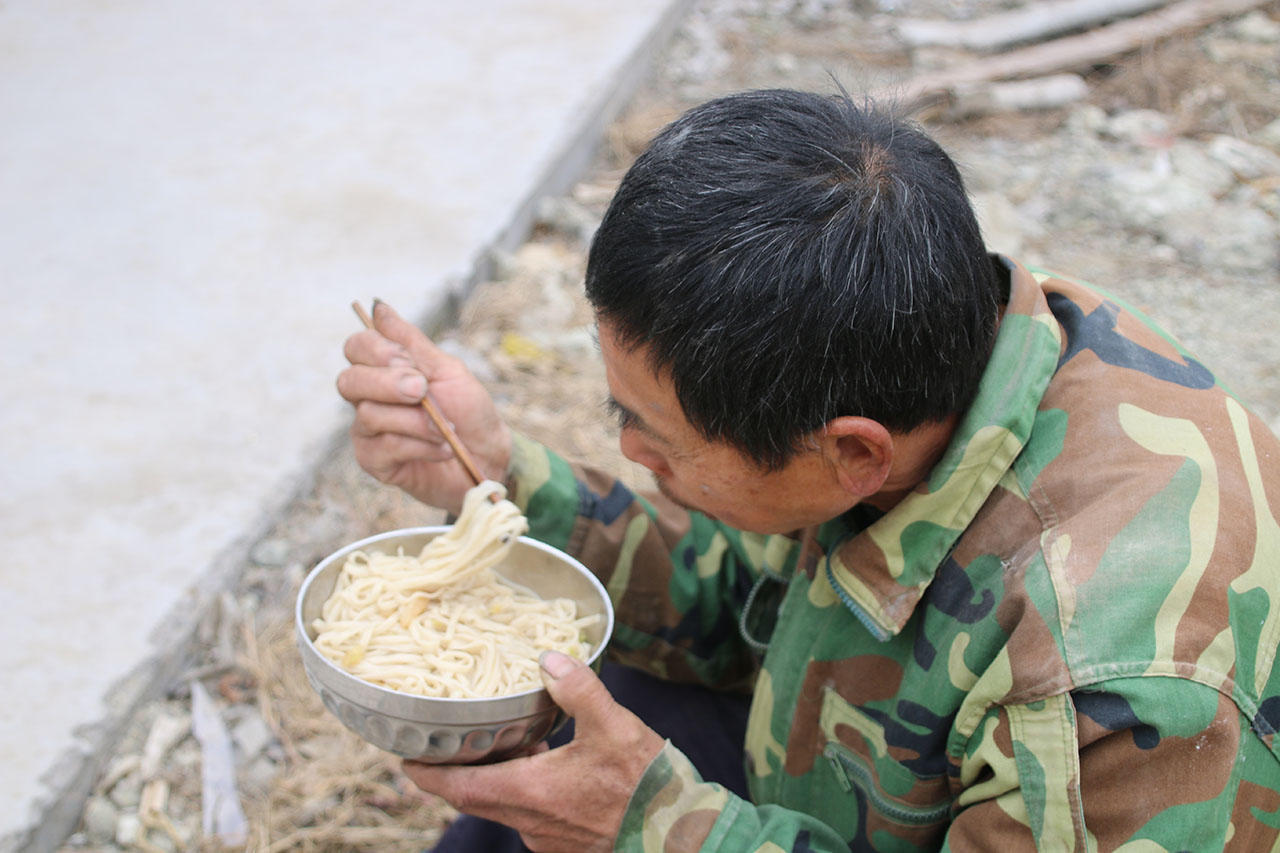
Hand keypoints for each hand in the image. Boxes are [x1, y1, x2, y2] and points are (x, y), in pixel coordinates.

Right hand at [337, 301, 511, 513]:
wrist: (488, 457)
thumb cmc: (468, 411)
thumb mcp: (447, 369)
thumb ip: (411, 341)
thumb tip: (378, 306)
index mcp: (385, 370)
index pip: (356, 347)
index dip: (378, 351)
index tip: (412, 364)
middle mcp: (369, 398)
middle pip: (348, 381)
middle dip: (389, 384)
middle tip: (423, 391)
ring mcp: (368, 430)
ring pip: (370, 415)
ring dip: (417, 421)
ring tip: (446, 429)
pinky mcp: (375, 461)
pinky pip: (384, 447)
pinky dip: (420, 446)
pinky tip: (442, 449)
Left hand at [403, 652, 665, 851]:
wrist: (680, 835)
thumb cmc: (646, 786)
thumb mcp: (614, 726)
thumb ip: (578, 689)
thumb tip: (548, 659)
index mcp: (529, 792)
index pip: (458, 788)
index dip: (427, 774)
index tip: (406, 758)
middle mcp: (530, 821)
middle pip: (476, 797)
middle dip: (459, 770)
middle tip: (447, 742)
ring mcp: (548, 836)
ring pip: (506, 804)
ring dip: (499, 777)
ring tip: (505, 742)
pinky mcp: (568, 841)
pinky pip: (533, 812)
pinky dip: (529, 787)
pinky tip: (551, 763)